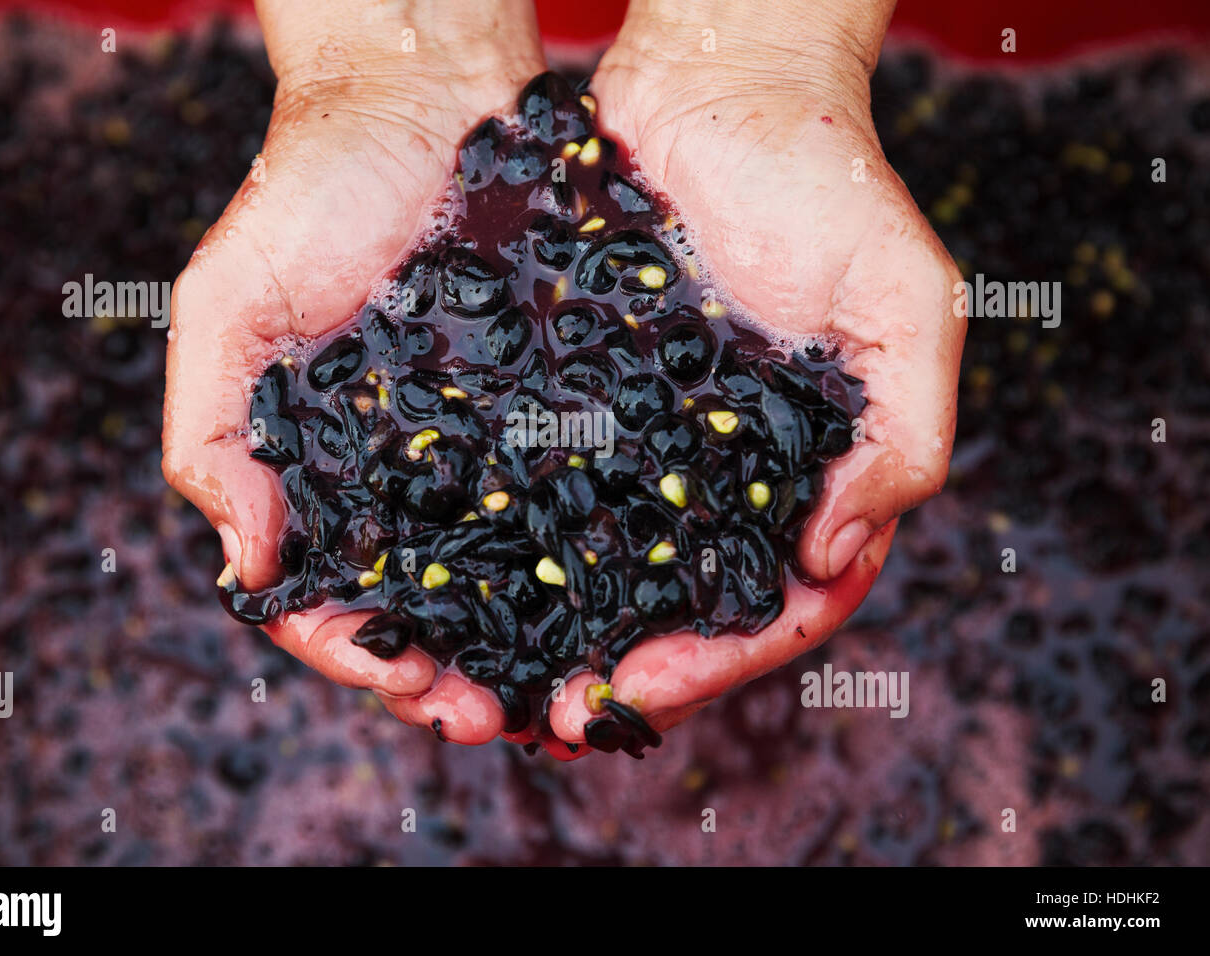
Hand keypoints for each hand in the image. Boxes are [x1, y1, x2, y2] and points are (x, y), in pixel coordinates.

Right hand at [162, 0, 545, 744]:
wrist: (419, 106)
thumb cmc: (308, 199)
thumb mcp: (226, 309)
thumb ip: (210, 436)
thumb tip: (250, 567)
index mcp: (315, 475)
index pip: (322, 596)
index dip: (355, 654)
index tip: (407, 684)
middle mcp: (396, 478)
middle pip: (417, 607)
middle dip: (445, 676)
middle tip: (494, 720)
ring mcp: (473, 452)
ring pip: (495, 576)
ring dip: (518, 644)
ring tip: (558, 691)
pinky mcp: (544, 412)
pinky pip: (563, 500)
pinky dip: (579, 559)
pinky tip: (614, 597)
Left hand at [547, 0, 964, 744]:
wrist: (720, 89)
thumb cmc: (831, 185)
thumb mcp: (908, 305)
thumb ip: (905, 436)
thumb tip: (836, 554)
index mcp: (814, 476)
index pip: (779, 605)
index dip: (717, 662)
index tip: (641, 691)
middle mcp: (731, 478)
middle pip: (684, 609)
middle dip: (626, 672)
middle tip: (551, 718)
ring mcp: (657, 444)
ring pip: (610, 568)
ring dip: (558, 632)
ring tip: (493, 679)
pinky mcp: (587, 402)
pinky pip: (548, 487)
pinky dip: (512, 543)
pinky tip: (460, 577)